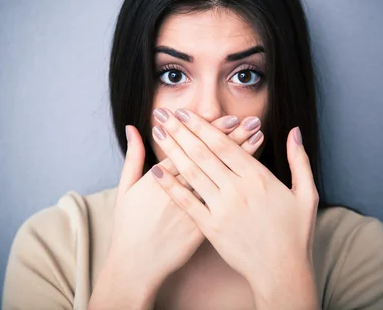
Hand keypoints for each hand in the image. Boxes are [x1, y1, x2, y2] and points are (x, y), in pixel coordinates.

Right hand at [89, 115, 263, 307]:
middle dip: (232, 138)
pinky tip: (252, 173)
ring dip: (240, 158)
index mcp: (160, 179)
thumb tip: (132, 127)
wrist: (135, 265)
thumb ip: (133, 156)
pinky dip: (238, 186)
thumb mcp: (125, 188)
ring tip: (258, 139)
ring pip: (221, 179)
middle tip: (251, 120)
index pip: (189, 148)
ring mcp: (193, 210)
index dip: (210, 132)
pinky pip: (224, 203)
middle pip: (210, 160)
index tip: (229, 117)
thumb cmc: (128, 226)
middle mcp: (180, 192)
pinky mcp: (202, 228)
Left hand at [150, 108, 319, 308]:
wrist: (283, 272)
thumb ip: (300, 160)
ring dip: (172, 150)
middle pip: (203, 153)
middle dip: (180, 130)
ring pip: (192, 173)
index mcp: (259, 177)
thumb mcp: (306, 194)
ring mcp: (222, 209)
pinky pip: (187, 202)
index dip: (202, 126)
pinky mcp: (211, 228)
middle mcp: (237, 189)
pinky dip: (171, 186)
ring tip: (157, 133)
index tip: (185, 112)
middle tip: (162, 113)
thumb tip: (294, 131)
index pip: (224, 144)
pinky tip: (157, 171)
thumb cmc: (296, 233)